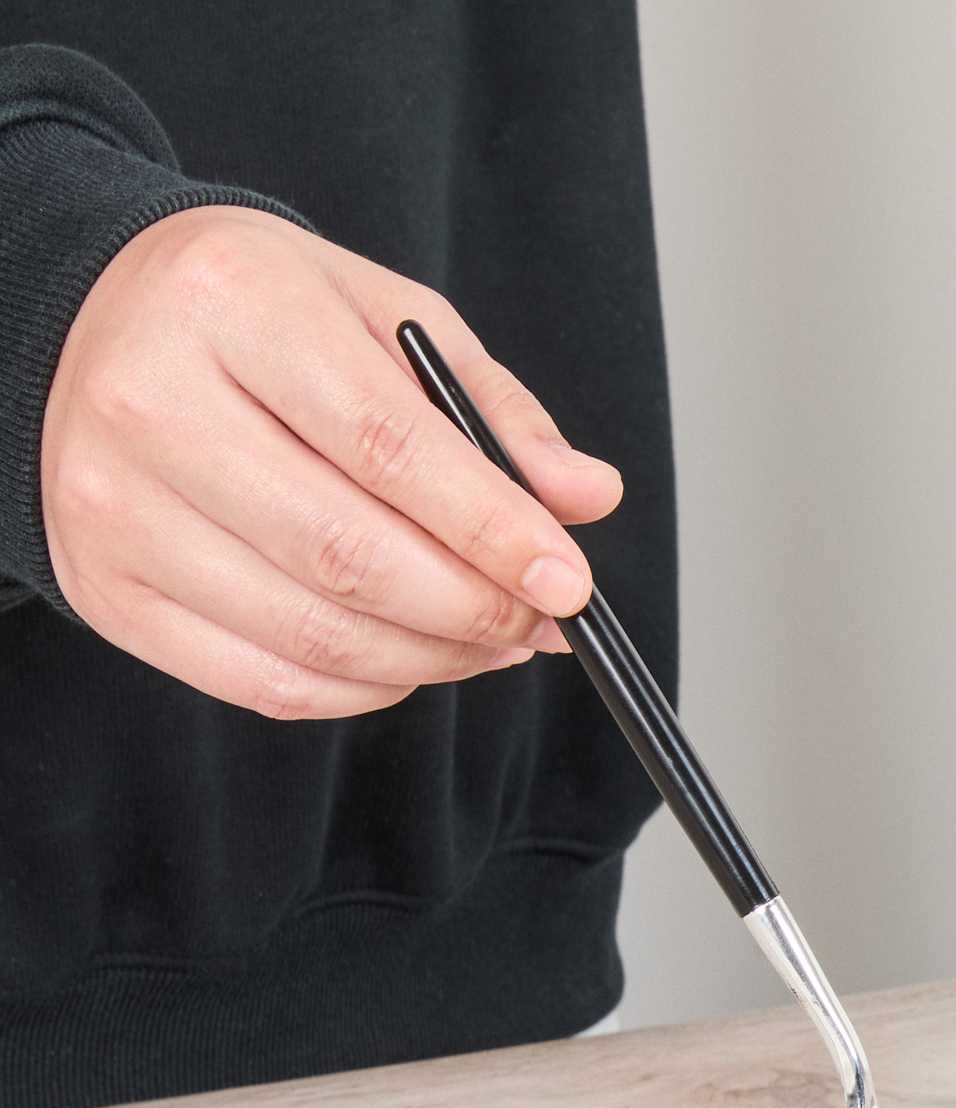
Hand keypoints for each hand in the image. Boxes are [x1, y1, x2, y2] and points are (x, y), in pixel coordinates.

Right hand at [40, 207, 621, 718]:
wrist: (104, 326)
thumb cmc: (263, 320)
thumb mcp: (386, 317)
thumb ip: (494, 411)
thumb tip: (588, 497)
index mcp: (233, 304)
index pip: (390, 448)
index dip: (494, 532)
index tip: (570, 582)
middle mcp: (152, 404)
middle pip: (351, 557)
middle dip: (475, 609)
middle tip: (540, 621)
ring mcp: (116, 508)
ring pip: (315, 637)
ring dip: (433, 660)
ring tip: (490, 640)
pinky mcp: (108, 592)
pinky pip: (266, 684)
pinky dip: (363, 691)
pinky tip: (408, 659)